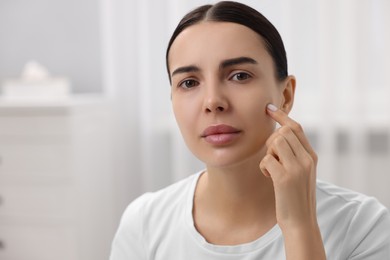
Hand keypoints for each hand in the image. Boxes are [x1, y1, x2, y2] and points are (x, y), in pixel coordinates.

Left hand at [259, 104, 317, 230]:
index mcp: (311, 156)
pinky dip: (263, 166)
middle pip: (283, 131)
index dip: (282, 116)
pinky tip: (268, 176)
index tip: (269, 108)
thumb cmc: (295, 197)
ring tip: (271, 167)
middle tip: (272, 157)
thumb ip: (295, 155)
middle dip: (271, 140)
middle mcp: (307, 159)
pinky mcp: (285, 178)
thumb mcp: (301, 173)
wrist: (300, 222)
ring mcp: (297, 168)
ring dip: (268, 153)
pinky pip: (266, 159)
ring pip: (275, 141)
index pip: (296, 127)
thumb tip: (280, 135)